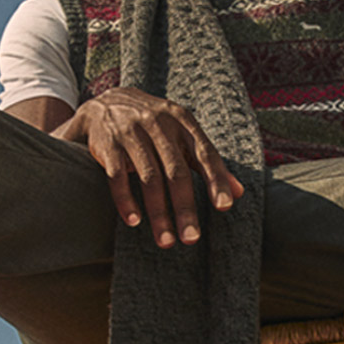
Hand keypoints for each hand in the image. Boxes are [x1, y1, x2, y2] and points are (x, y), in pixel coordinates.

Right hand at [51, 89, 244, 247]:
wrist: (104, 102)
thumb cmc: (153, 125)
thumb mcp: (182, 134)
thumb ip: (207, 161)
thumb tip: (239, 193)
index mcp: (182, 121)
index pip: (204, 153)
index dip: (216, 179)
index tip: (225, 206)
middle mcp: (158, 124)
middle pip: (176, 171)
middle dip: (185, 208)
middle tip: (192, 238)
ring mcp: (131, 133)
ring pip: (148, 178)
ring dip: (158, 213)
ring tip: (166, 241)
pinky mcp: (107, 144)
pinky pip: (117, 177)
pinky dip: (126, 201)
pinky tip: (134, 222)